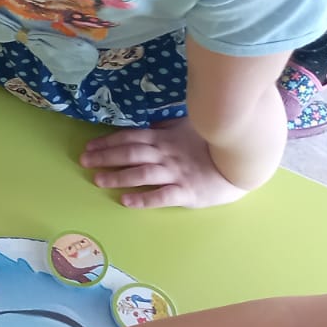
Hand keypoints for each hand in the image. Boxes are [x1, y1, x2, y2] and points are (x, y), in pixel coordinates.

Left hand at [82, 118, 248, 208]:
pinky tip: (126, 201)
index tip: (88, 146)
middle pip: (130, 154)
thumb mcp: (189, 128)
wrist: (243, 163)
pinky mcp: (187, 192)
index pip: (131, 138)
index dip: (108, 141)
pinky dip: (143, 199)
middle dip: (105, 157)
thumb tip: (147, 126)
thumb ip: (167, 127)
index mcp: (165, 139)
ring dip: (118, 177)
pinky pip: (162, 196)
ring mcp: (176, 173)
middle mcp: (167, 155)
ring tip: (98, 180)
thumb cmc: (214, 144)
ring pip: (142, 174)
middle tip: (84, 161)